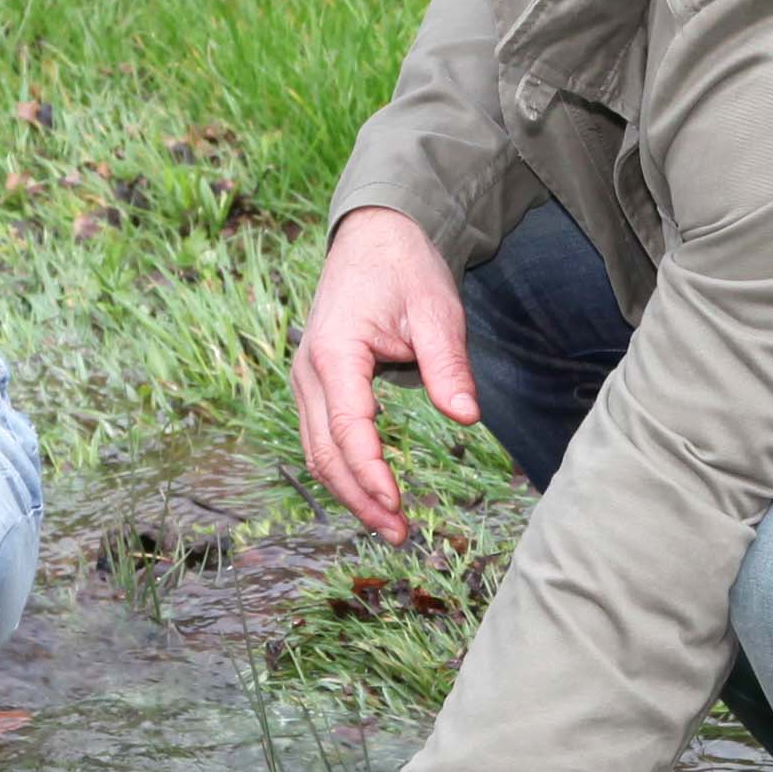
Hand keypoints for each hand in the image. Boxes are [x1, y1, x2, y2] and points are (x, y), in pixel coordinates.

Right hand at [290, 206, 477, 546]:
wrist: (373, 237)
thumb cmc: (404, 269)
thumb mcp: (437, 311)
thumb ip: (447, 366)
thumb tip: (466, 417)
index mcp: (335, 352)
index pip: (348, 429)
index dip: (371, 473)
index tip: (398, 505)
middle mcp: (308, 371)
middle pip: (325, 452)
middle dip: (360, 498)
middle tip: (399, 534)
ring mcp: (306, 380)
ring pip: (317, 452)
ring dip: (350, 492)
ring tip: (390, 525)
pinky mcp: (316, 386)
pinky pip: (322, 439)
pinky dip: (344, 471)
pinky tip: (373, 492)